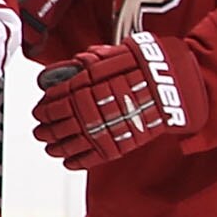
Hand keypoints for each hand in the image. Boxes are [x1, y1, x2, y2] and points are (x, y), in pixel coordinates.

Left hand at [33, 35, 207, 165]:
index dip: (45, 107)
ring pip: (72, 140)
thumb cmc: (149, 65)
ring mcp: (107, 125)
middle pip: (60, 121)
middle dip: (46, 128)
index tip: (39, 111)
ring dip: (57, 145)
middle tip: (39, 131)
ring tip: (49, 147)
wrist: (177, 82)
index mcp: (88, 83)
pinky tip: (68, 162)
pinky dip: (79, 160)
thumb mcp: (117, 53)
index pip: (57, 98)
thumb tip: (76, 63)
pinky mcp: (121, 141)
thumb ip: (93, 60)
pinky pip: (94, 155)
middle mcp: (93, 105)